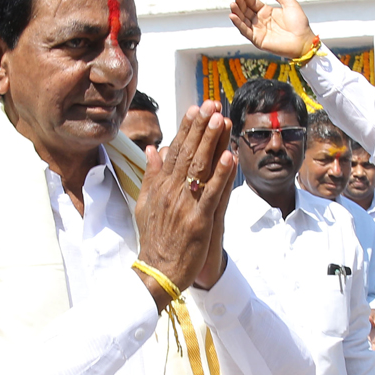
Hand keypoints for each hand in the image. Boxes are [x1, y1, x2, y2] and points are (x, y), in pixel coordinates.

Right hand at [134, 102, 235, 308]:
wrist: (158, 271)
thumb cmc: (155, 239)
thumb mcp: (145, 203)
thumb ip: (151, 175)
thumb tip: (154, 148)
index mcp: (161, 186)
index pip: (175, 150)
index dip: (187, 128)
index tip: (196, 108)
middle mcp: (171, 191)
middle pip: (188, 153)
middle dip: (201, 127)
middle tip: (212, 104)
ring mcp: (185, 205)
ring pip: (200, 168)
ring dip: (211, 142)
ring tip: (221, 119)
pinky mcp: (199, 220)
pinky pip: (211, 193)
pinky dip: (220, 174)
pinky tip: (229, 156)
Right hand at [229, 0, 316, 58]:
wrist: (303, 40)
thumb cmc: (299, 24)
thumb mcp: (289, 3)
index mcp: (267, 12)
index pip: (253, 3)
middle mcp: (261, 21)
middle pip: (246, 11)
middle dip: (240, 3)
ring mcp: (259, 31)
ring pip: (244, 20)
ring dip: (237, 13)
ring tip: (233, 4)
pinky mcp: (258, 40)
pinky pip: (246, 32)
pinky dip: (238, 24)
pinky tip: (233, 16)